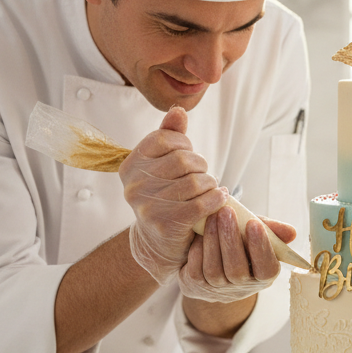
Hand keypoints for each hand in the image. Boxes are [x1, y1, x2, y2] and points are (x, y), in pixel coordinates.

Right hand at [120, 107, 225, 284]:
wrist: (160, 242)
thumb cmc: (165, 196)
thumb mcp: (162, 165)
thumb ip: (169, 136)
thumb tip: (178, 110)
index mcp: (130, 165)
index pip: (163, 139)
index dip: (184, 144)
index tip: (189, 155)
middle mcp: (133, 185)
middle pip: (182, 160)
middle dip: (201, 165)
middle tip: (204, 175)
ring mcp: (147, 207)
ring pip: (195, 182)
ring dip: (210, 183)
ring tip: (211, 188)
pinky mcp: (165, 225)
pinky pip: (201, 204)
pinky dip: (217, 199)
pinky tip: (221, 197)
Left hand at [178, 205, 297, 302]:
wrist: (212, 260)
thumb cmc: (240, 243)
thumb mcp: (255, 235)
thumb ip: (270, 231)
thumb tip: (291, 232)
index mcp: (263, 276)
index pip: (266, 268)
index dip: (260, 248)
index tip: (254, 224)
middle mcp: (242, 287)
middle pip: (237, 269)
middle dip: (231, 239)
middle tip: (226, 212)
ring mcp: (218, 289)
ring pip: (214, 270)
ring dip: (212, 241)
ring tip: (211, 216)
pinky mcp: (197, 285)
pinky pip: (196, 270)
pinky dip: (198, 250)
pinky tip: (198, 233)